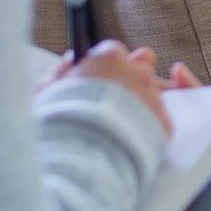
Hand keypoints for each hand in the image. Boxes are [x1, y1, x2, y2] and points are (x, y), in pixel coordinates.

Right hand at [52, 40, 195, 135]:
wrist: (82, 159)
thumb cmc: (58, 122)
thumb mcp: (47, 90)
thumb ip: (62, 70)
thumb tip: (72, 60)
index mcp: (109, 57)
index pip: (114, 51)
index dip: (105, 67)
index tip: (98, 80)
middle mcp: (137, 71)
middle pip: (140, 67)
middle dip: (129, 79)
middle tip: (113, 100)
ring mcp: (154, 97)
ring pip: (151, 94)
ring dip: (139, 104)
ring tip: (117, 127)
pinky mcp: (164, 124)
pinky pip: (158, 120)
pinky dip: (147, 128)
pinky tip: (128, 140)